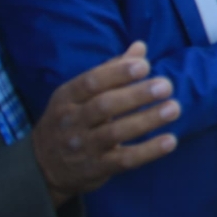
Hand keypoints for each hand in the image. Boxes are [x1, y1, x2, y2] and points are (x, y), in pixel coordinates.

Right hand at [32, 42, 179, 206]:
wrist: (43, 167)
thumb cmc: (71, 120)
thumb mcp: (79, 94)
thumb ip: (111, 71)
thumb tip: (140, 47)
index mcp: (67, 97)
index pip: (91, 82)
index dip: (118, 73)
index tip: (145, 66)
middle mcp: (71, 122)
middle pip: (104, 106)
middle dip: (137, 95)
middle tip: (166, 86)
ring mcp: (82, 147)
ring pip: (115, 132)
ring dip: (147, 120)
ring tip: (174, 108)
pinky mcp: (96, 169)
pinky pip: (124, 160)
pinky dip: (148, 151)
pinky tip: (170, 141)